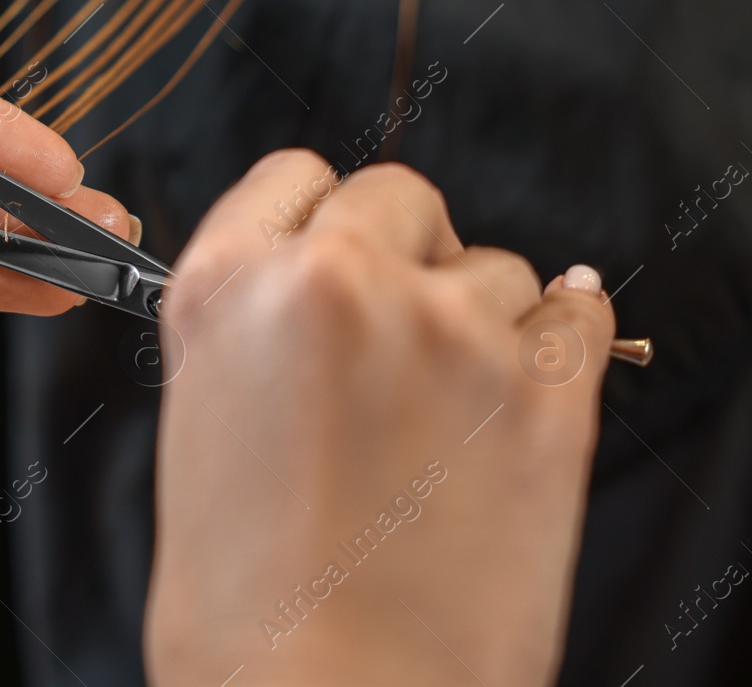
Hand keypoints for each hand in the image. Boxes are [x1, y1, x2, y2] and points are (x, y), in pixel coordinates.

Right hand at [144, 152, 613, 685]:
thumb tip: (308, 294)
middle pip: (397, 195)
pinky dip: (559, 342)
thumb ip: (251, 330)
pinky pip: (578, 314)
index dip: (316, 215)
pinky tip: (518, 396)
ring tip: (447, 417)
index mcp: (226, 289)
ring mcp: (448, 331)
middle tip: (395, 336)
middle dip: (402, 252)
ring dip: (478, 317)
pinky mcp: (544, 394)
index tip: (336, 248)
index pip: (290, 176)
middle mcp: (334, 285)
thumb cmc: (249, 602)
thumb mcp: (200, 425)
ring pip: (494, 265)